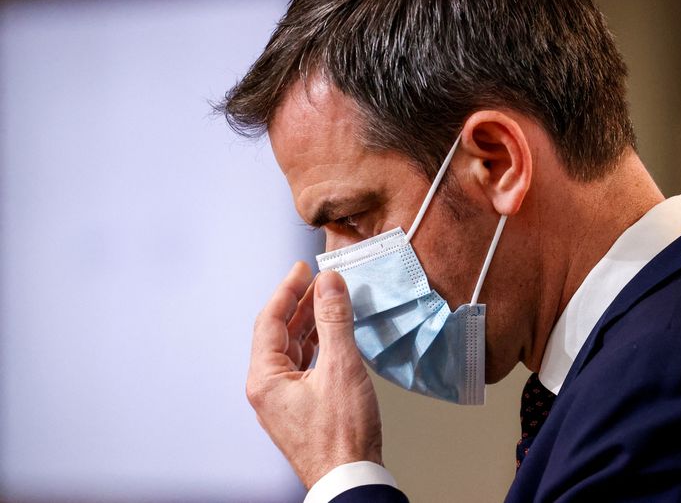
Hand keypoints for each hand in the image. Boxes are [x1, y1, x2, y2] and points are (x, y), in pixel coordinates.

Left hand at [246, 262, 382, 487]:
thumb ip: (334, 321)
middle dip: (298, 304)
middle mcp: (266, 389)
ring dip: (308, 325)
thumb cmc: (342, 435)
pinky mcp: (298, 409)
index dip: (287, 290)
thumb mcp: (341, 369)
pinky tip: (330, 336)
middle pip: (278, 334)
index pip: (270, 321)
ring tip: (327, 302)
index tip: (302, 269)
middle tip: (317, 281)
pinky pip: (301, 367)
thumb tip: (330, 283)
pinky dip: (315, 346)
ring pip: (291, 351)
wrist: (349, 479)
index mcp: (265, 379)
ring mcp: (281, 401)